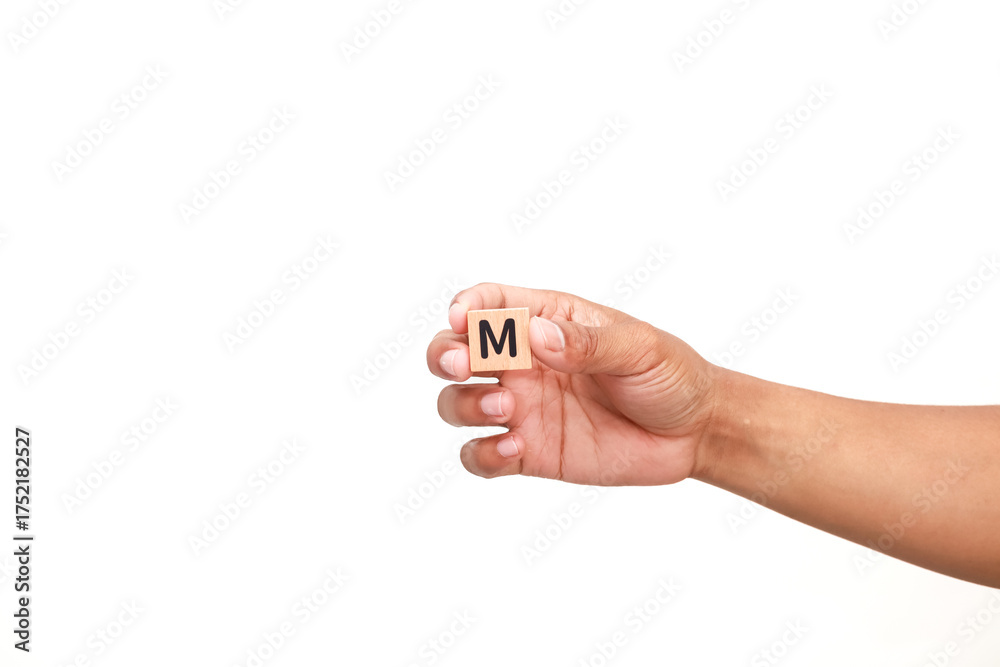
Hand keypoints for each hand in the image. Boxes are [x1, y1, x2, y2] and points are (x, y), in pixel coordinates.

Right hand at [427, 283, 719, 484]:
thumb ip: (587, 342)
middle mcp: (523, 363)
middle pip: (454, 350)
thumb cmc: (669, 375)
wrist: (694, 434)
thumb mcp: (639, 349)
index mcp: (546, 321)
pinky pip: (479, 456)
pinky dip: (481, 454)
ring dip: (462, 404)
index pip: (489, 303)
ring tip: (503, 410)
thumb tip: (537, 335)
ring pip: (455, 402)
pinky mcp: (527, 452)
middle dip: (444, 354)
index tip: (462, 319)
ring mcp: (521, 408)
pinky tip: (513, 450)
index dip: (466, 306)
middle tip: (463, 366)